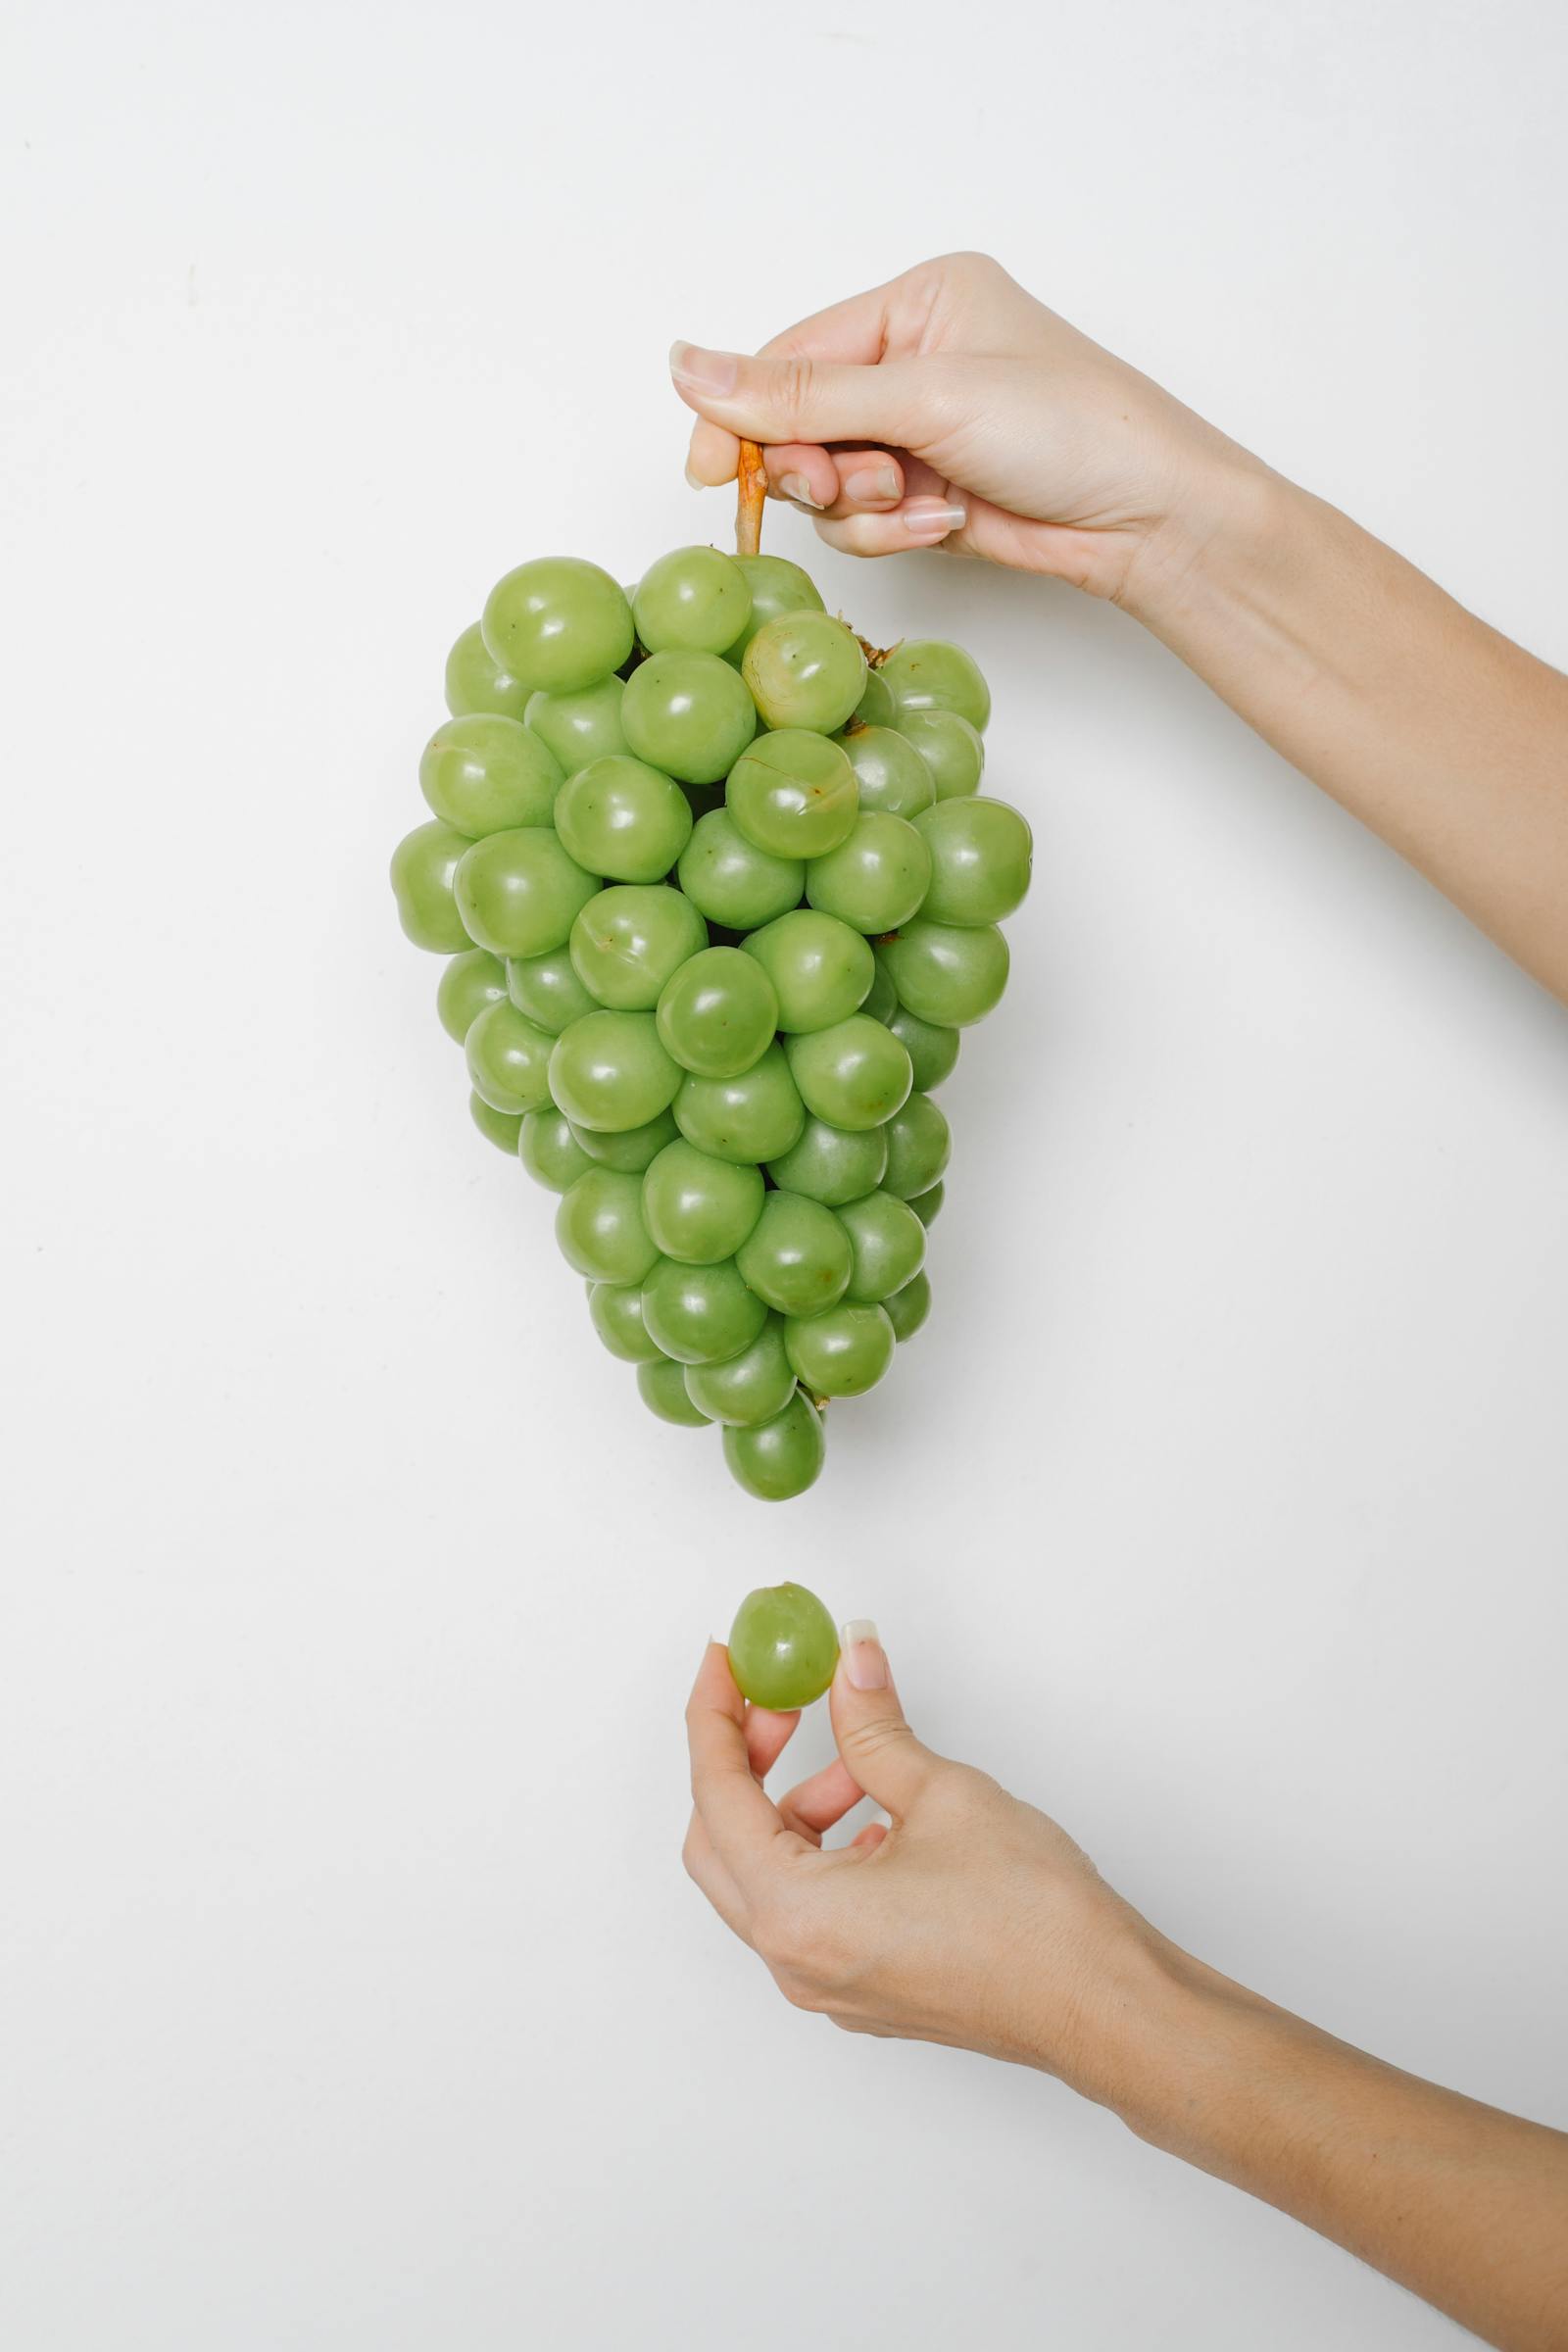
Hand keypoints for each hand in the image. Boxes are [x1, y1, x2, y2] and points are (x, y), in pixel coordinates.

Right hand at [671, 251, 1253, 606]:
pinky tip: (944, 523)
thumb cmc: (1068, 429)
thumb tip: (686, 368)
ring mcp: (921, 433)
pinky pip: (864, 522)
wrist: (1148, 519)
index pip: (792, 355)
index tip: (709, 468)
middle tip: (841, 487)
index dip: (742, 413)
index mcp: (916, 302)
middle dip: (816, 467)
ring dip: (860, 506)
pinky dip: (891, 532)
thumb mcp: (925, 399)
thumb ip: (800, 396)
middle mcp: (914, 360)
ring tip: (917, 503)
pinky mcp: (929, 495)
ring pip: (827, 482)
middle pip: (798, 423)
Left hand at [682, 1623, 1169, 2093]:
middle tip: (781, 1703)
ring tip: (862, 1761)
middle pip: (722, 1844)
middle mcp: (797, 1963)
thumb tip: (849, 1668)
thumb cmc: (1033, 1921)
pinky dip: (825, 1849)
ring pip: (770, 1878)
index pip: (717, 1796)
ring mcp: (829, 1986)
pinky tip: (882, 1816)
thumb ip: (874, 1729)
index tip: (723, 1660)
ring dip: (796, 1806)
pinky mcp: (864, 1989)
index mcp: (796, 1915)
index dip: (714, 1716)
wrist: (1103, 2005)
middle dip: (745, 1762)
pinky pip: (811, 1909)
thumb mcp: (943, 1794)